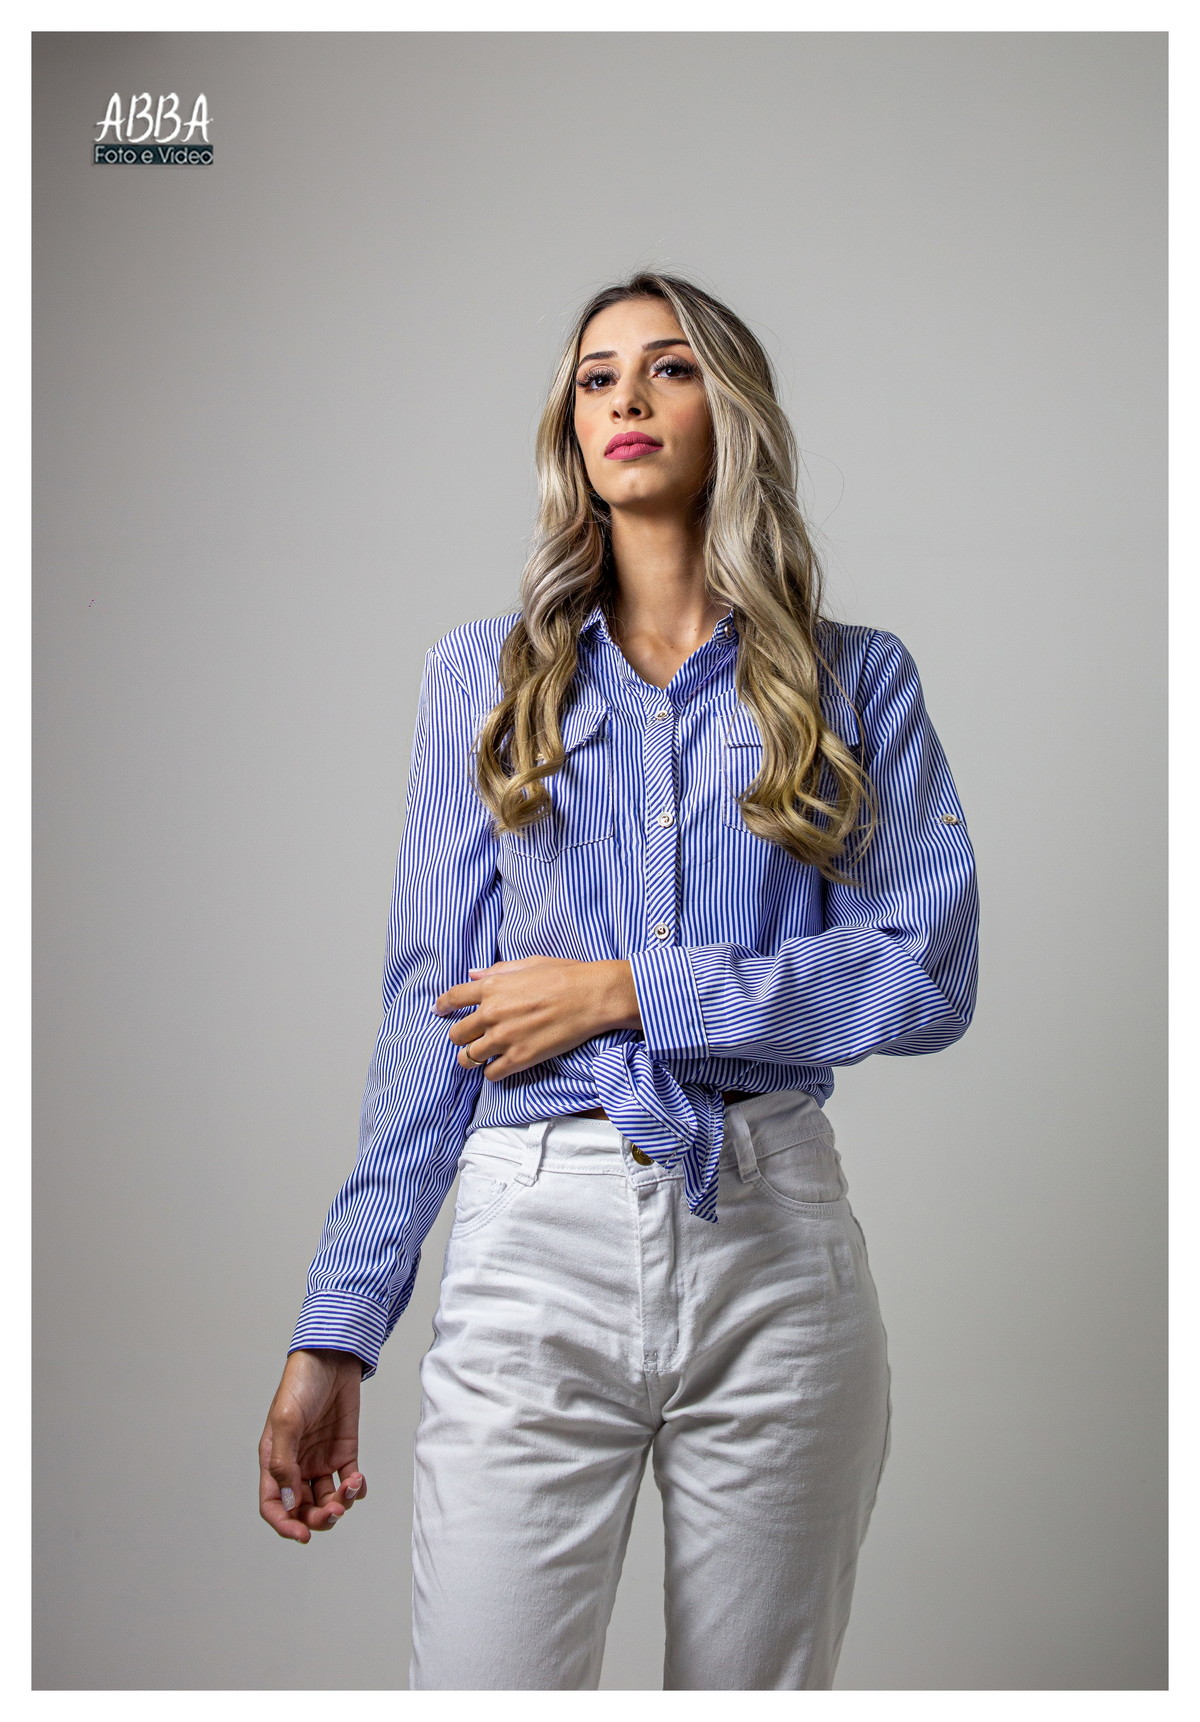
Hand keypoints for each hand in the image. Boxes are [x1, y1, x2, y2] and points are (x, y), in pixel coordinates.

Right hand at [259, 1348, 367, 1544]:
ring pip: (328, 1500)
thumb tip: (288, 1502)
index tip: (302, 1535)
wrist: (333, 1357)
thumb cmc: (301, 1383)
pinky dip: (356, 1489)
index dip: (284, 1525)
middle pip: (303, 1509)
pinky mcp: (344, 1451)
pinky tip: (359, 1481)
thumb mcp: (286, 1420)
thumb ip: (283, 1462)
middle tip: (334, 1512)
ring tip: (351, 1487)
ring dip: (340, 1504)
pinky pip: (349, 1482)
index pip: (274, 1505)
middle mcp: (296, 1465)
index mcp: (274, 1460)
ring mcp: (321, 1459)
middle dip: (318, 1519)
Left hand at [434, 956, 640, 1078]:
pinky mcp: (519, 1058)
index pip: (454, 998)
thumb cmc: (565, 975)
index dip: (443, 1006)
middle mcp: (491, 1013)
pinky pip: (491, 1074)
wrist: (591, 997)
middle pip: (457, 1032)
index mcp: (492, 987)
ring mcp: (503, 1038)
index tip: (439, 1011)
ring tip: (479, 1057)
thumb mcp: (528, 964)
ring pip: (469, 1057)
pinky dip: (492, 1072)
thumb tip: (474, 974)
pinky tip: (500, 1067)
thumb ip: (498, 971)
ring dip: (472, 1057)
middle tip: (469, 1037)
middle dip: (461, 1035)